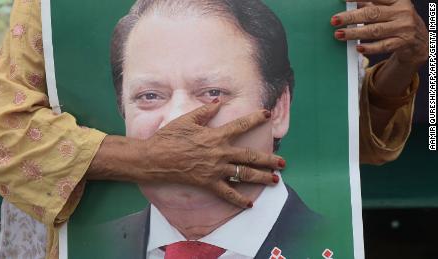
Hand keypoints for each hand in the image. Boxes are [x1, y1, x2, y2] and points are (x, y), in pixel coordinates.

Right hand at [142, 100, 283, 207]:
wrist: (155, 158)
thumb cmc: (169, 137)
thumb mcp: (187, 120)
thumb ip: (205, 111)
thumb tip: (218, 102)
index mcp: (215, 135)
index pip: (241, 125)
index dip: (255, 118)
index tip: (268, 114)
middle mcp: (220, 153)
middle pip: (249, 156)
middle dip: (268, 159)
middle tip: (282, 162)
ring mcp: (215, 170)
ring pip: (243, 175)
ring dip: (261, 177)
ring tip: (274, 180)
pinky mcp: (208, 183)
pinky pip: (227, 193)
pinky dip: (238, 199)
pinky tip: (249, 203)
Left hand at [331, 0, 427, 65]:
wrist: (420, 41)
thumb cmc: (399, 22)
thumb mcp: (390, 10)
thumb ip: (373, 6)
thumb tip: (349, 4)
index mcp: (398, 0)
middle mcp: (402, 12)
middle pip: (372, 14)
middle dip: (351, 17)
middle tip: (335, 20)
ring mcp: (403, 28)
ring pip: (375, 30)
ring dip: (355, 33)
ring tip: (339, 34)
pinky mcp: (403, 43)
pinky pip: (383, 46)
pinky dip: (369, 47)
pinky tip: (358, 47)